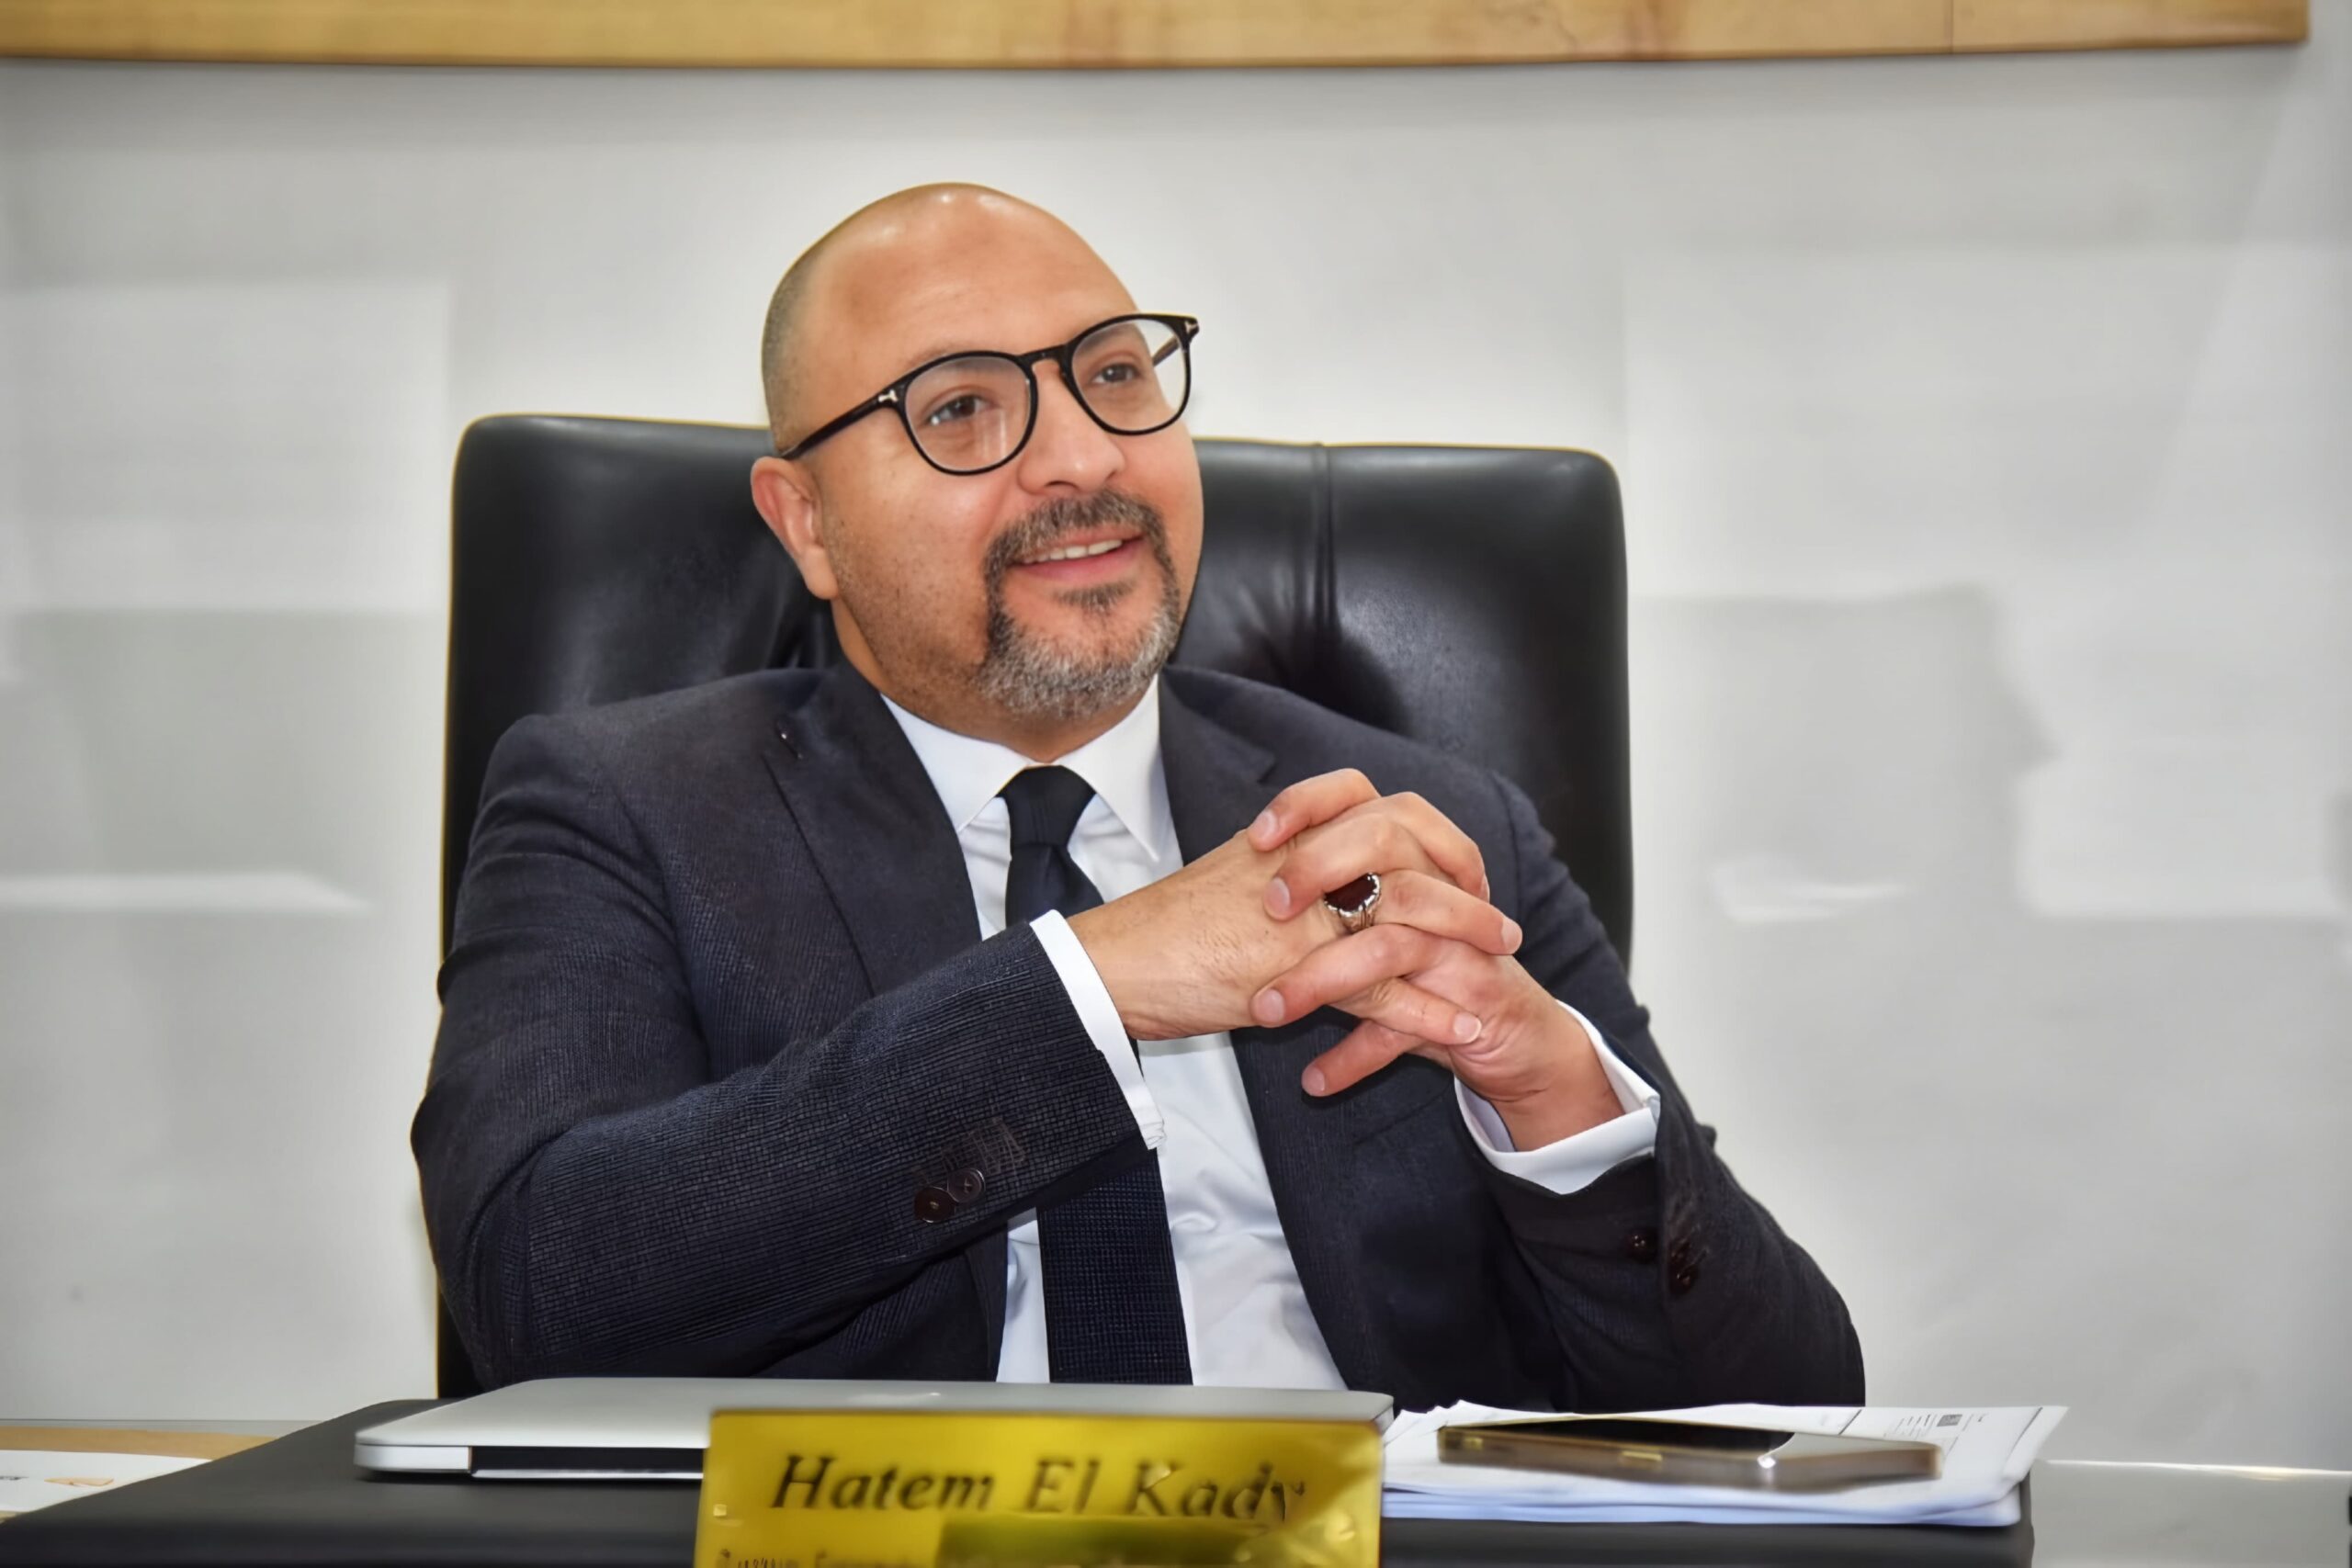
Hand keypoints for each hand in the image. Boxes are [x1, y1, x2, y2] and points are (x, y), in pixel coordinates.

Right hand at [1064, 770, 1515, 1042]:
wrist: (1119, 964)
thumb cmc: (1167, 929)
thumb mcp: (1236, 877)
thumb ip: (1290, 868)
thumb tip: (1327, 873)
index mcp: (1293, 835)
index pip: (1385, 807)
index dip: (1436, 837)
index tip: (1463, 869)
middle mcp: (1304, 861)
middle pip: (1410, 844)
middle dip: (1464, 879)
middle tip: (1496, 914)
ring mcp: (1305, 913)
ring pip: (1407, 910)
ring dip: (1463, 937)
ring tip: (1499, 962)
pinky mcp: (1300, 971)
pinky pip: (1382, 988)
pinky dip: (1428, 1011)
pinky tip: (1459, 1027)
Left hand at [1250, 774, 1622, 1147]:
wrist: (1509, 1034)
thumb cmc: (1425, 971)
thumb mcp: (1366, 921)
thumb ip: (1318, 897)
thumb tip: (1238, 877)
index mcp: (1402, 855)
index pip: (1355, 795)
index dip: (1307, 806)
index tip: (1256, 837)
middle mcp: (1432, 889)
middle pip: (1381, 845)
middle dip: (1319, 870)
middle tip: (1271, 907)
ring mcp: (1452, 947)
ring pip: (1386, 946)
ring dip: (1321, 980)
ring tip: (1266, 1012)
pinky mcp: (1467, 1005)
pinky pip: (1406, 1026)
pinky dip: (1356, 1057)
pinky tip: (1315, 1081)